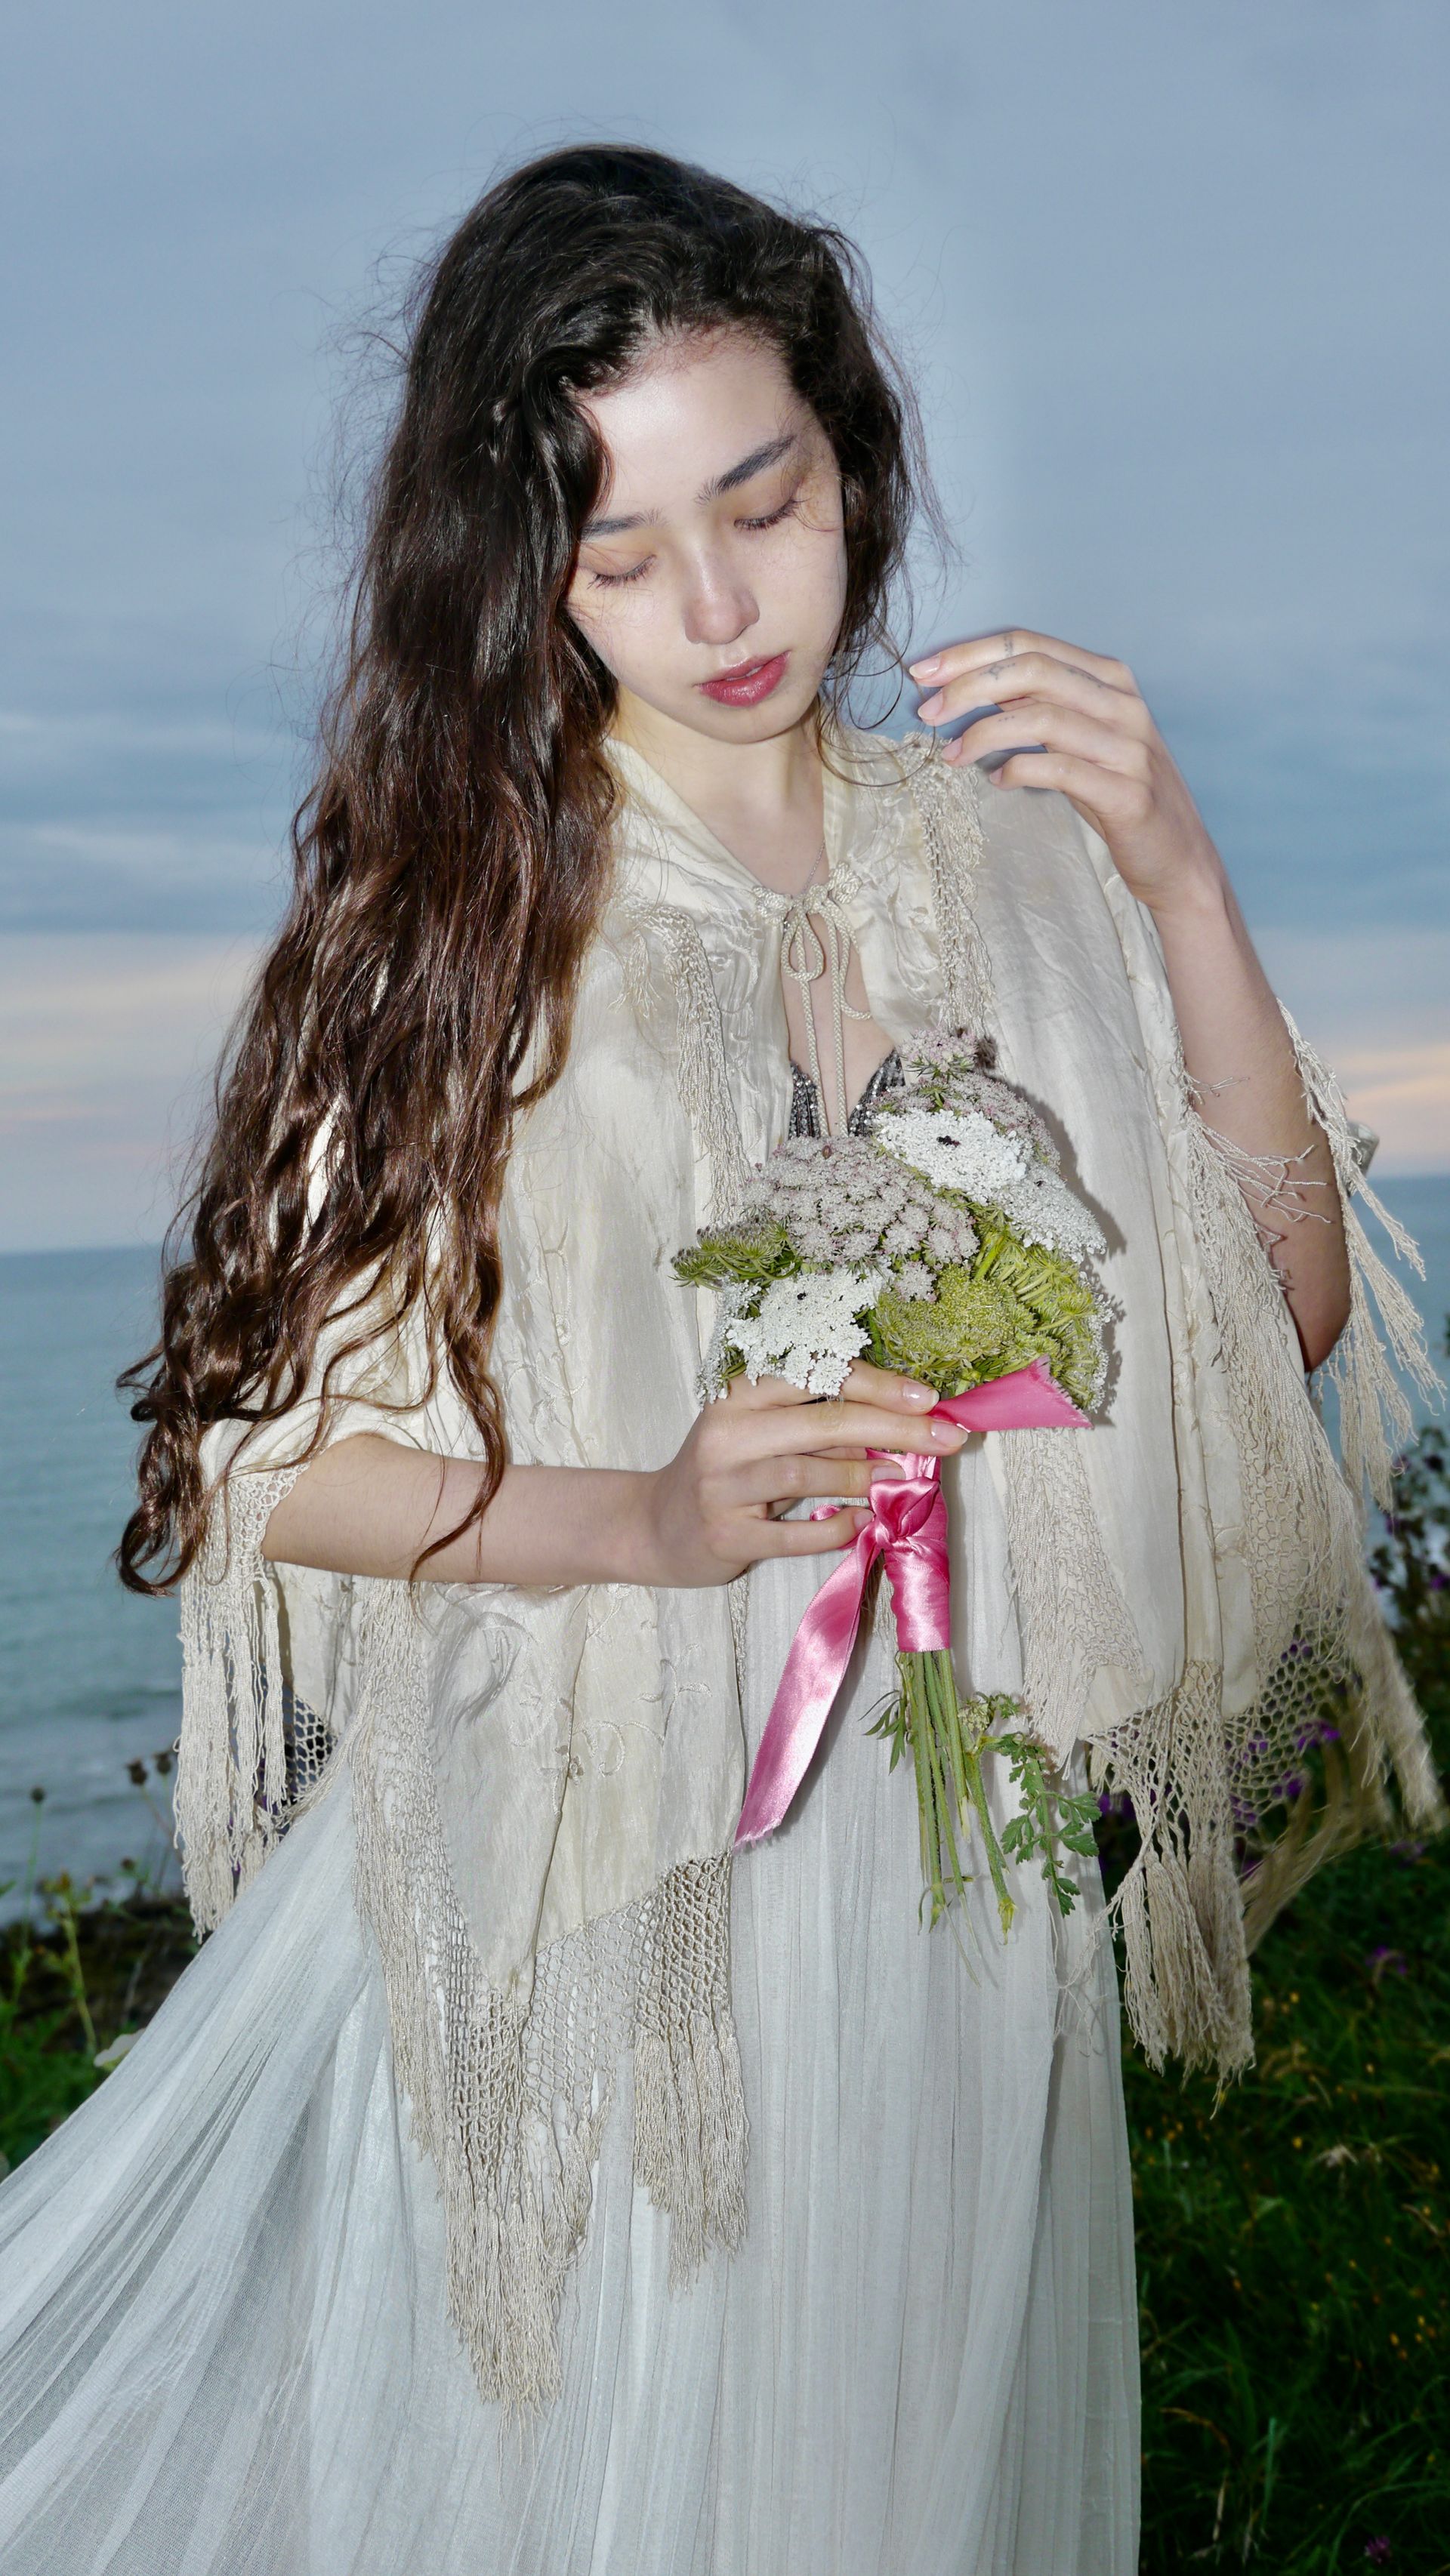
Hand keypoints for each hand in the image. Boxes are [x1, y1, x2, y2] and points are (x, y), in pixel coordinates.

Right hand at [635, 1360, 966, 1587]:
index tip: (928, 1397)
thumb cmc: (725, 1474)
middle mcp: (726, 1432)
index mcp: (739, 1395)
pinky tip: (863, 1525)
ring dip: (862, 1473)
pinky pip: (788, 1535)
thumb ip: (818, 1427)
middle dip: (892, 1427)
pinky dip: (832, 1530)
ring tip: (903, 1477)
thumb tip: (901, 1424)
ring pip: (803, 1473)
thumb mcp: (763, 1436)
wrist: (653, 1527)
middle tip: (945, 1438)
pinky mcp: (723, 1535)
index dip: (877, 1384)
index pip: (816, 1375)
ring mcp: (721, 1485)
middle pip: (820, 1420)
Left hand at [910, 628, 1226, 922]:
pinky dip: (1017, 772)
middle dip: (968, 686)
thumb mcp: (1078, 740)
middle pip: (1032, 670)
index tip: (924, 673)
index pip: (1031, 645)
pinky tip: (997, 782)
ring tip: (951, 755)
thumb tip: (973, 690)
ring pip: (1041, 717)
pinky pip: (1059, 770)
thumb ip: (1037, 708)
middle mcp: (1123, 703)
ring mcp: (1128, 747)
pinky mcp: (1127, 793)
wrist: (1177, 856)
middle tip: (927, 712)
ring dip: (983, 733)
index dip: (971, 654)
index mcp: (1109, 679)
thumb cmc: (1117, 794)